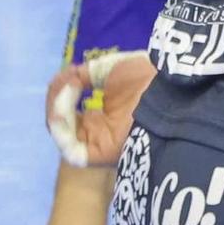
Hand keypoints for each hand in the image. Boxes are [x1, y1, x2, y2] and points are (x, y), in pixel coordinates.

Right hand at [47, 52, 154, 167]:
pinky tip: (66, 103)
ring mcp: (96, 143)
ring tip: (69, 87)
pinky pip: (69, 145)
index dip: (62, 89)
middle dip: (56, 98)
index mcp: (103, 113)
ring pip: (62, 131)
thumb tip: (69, 80)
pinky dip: (61, 123)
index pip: (69, 108)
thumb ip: (86, 75)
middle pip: (61, 120)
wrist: (167, 92)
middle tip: (64, 80)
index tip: (69, 73)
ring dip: (57, 106)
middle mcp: (97, 130)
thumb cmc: (146, 79)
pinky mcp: (97, 155)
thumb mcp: (111, 69)